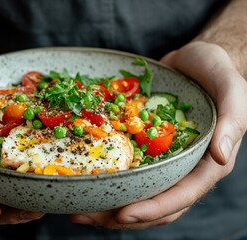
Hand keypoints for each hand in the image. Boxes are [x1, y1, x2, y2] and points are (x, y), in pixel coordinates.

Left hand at [69, 41, 246, 228]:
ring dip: (106, 203)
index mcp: (206, 164)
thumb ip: (232, 122)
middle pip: (153, 203)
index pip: (181, 196)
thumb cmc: (218, 73)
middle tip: (84, 215)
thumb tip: (221, 157)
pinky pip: (125, 167)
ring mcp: (161, 159)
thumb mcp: (232, 90)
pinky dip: (106, 176)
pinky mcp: (144, 147)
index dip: (152, 209)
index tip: (122, 214)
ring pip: (135, 191)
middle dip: (119, 215)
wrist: (195, 62)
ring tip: (75, 206)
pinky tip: (81, 176)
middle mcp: (182, 168)